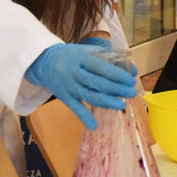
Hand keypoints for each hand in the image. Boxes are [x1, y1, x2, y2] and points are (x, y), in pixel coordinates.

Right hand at [25, 42, 139, 129]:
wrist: (45, 62)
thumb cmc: (74, 56)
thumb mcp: (89, 51)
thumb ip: (110, 59)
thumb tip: (132, 71)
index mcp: (81, 57)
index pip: (100, 66)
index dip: (116, 74)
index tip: (131, 80)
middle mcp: (73, 72)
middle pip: (96, 82)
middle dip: (116, 89)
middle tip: (131, 93)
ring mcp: (68, 85)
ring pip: (88, 96)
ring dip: (106, 102)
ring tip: (121, 105)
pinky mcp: (64, 97)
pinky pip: (75, 108)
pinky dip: (84, 117)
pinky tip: (94, 125)